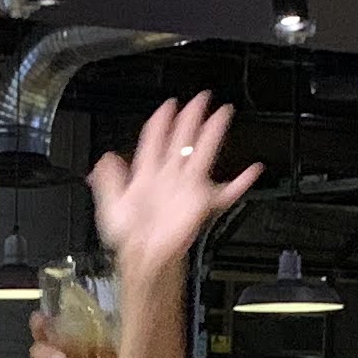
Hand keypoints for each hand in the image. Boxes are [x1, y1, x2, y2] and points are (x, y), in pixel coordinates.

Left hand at [89, 93, 260, 284]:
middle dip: (191, 117)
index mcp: (147, 175)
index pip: (155, 140)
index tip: (169, 104)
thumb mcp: (111, 206)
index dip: (161, 121)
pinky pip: (226, 192)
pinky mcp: (202, 204)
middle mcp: (169, 177)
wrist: (145, 258)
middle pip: (182, 139)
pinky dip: (241, 183)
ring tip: (222, 114)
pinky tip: (253, 172)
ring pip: (203, 153)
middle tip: (200, 99)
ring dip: (213, 134)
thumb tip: (104, 158)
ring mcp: (187, 188)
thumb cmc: (130, 237)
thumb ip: (108, 180)